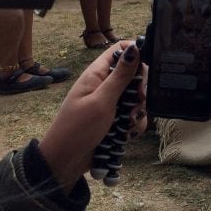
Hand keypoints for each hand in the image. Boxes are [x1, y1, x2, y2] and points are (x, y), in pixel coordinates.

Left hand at [38, 42, 142, 191]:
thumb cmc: (78, 129)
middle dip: (140, 89)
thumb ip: (120, 76)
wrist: (64, 163)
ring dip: (138, 110)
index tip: (145, 69)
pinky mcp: (115, 120)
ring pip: (136, 98)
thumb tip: (135, 47)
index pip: (120, 51)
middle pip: (133, 75)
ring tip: (129, 122)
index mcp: (97, 74)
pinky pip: (133, 116)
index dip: (135, 54)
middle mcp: (105, 85)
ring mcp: (110, 103)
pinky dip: (134, 124)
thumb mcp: (101, 101)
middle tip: (138, 101)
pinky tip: (127, 133)